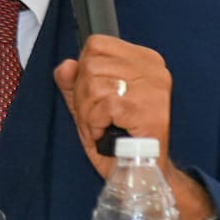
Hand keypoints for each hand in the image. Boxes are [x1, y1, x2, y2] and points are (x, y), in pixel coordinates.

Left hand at [53, 34, 171, 179]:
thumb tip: (65, 66)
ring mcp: (154, 88)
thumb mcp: (89, 106)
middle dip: (83, 98)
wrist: (141, 175)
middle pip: (90, 65)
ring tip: (102, 128)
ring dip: (88, 114)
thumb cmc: (118, 141)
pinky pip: (104, 106)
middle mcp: (153, 68)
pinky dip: (96, 124)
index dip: (83, 74)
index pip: (97, 45)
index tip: (95, 99)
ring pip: (94, 85)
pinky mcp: (148, 109)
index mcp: (143, 60)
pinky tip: (107, 134)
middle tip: (97, 119)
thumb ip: (74, 83)